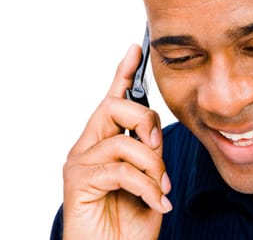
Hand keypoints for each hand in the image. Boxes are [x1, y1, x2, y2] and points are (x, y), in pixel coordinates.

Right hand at [62, 45, 171, 239]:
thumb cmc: (131, 219)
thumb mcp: (150, 179)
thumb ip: (149, 153)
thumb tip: (154, 135)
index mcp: (107, 141)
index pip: (114, 99)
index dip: (124, 72)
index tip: (136, 48)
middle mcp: (89, 145)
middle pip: (114, 106)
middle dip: (145, 121)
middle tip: (158, 146)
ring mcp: (80, 162)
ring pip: (122, 140)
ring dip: (152, 167)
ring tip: (159, 189)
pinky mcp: (77, 182)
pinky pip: (121, 171)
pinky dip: (146, 188)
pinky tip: (156, 204)